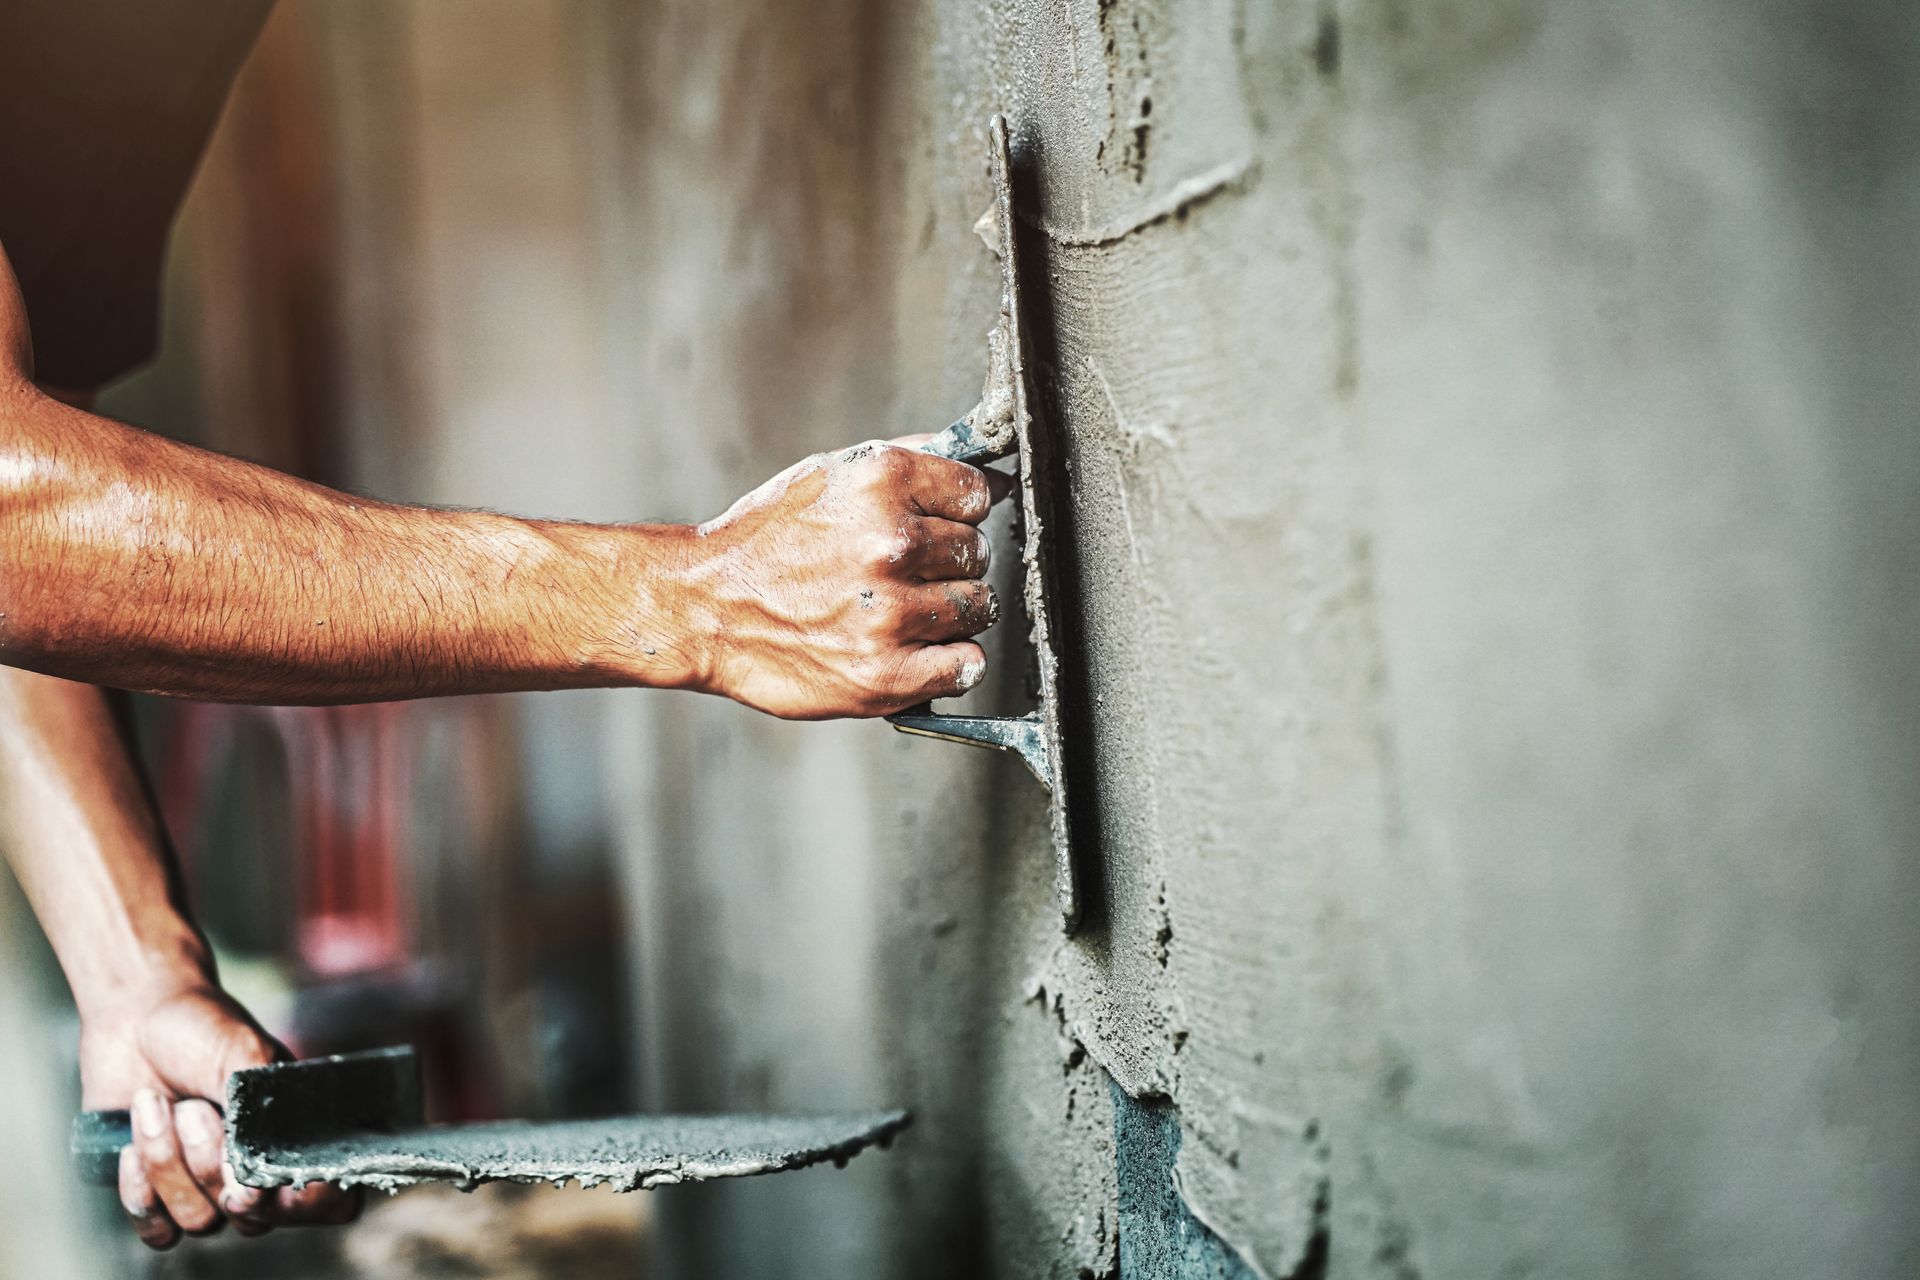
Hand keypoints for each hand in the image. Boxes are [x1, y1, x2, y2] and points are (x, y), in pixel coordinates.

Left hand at [79, 980, 359, 1249]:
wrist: (138, 1020)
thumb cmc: (204, 1030)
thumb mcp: (245, 1054)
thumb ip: (259, 1107)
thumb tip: (250, 1160)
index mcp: (295, 1139)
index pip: (325, 1204)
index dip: (305, 1204)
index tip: (261, 1175)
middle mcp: (256, 1175)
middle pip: (249, 1217)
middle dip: (212, 1163)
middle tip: (195, 1109)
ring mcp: (206, 1190)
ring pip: (198, 1220)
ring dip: (168, 1159)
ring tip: (158, 1104)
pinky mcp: (157, 1197)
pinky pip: (158, 1231)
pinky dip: (140, 1192)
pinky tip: (131, 1146)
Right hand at [687, 439, 1005, 718]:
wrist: (703, 609)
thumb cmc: (766, 543)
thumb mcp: (830, 475)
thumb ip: (910, 462)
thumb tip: (989, 468)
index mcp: (881, 482)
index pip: (976, 493)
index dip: (958, 512)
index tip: (935, 525)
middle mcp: (890, 544)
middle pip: (977, 553)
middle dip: (947, 563)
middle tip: (900, 574)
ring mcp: (890, 613)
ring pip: (976, 608)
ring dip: (948, 613)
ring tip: (897, 611)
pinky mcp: (886, 674)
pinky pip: (966, 666)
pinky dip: (948, 663)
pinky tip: (912, 649)